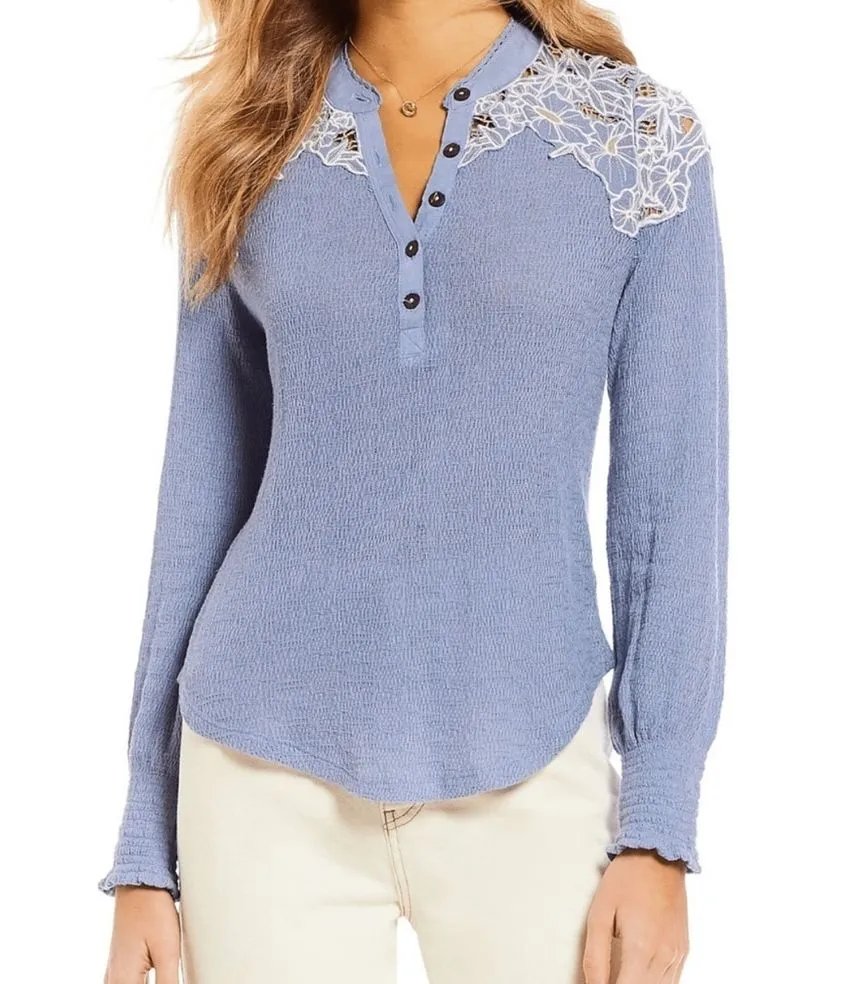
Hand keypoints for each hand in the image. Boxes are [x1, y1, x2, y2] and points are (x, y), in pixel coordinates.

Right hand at [104, 885, 180, 983]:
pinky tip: (146, 979)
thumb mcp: (168, 951)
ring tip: (160, 976)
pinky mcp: (119, 961)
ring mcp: (113, 969)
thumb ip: (169, 982)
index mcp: (123, 980)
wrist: (140, 882)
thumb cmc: (153, 912)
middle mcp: (113, 978)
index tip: (170, 980)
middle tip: (166, 976)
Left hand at [583, 849, 687, 983]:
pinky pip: (672, 982)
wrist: (657, 855)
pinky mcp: (683, 951)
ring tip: (621, 974)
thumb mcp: (599, 915)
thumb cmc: (626, 880)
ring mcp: (677, 956)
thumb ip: (595, 957)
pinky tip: (639, 975)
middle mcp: (664, 957)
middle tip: (608, 976)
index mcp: (641, 949)